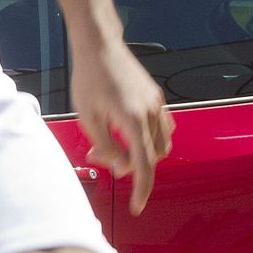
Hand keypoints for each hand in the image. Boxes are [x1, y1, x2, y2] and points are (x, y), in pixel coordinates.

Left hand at [72, 32, 173, 214]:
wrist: (100, 46)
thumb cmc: (89, 79)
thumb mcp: (89, 119)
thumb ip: (106, 147)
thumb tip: (121, 168)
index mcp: (133, 119)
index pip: (144, 164)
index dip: (142, 189)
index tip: (136, 206)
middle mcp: (151, 112)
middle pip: (154, 156)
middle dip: (133, 165)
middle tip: (103, 156)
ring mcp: (157, 103)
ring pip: (162, 144)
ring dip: (143, 153)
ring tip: (113, 143)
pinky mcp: (156, 97)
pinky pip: (164, 128)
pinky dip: (151, 139)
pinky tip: (128, 133)